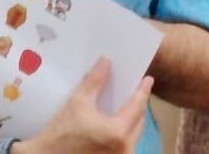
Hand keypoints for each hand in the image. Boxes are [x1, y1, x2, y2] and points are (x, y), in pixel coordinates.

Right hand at [17, 58, 151, 153]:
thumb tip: (106, 62)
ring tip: (125, 103)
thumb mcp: (77, 103)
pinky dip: (123, 131)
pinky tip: (116, 121)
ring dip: (131, 119)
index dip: (142, 91)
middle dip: (137, 105)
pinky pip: (125, 143)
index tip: (147, 79)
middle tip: (134, 89)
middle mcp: (125, 148)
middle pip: (138, 121)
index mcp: (119, 132)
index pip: (137, 106)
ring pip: (133, 134)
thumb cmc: (61, 133)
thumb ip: (94, 81)